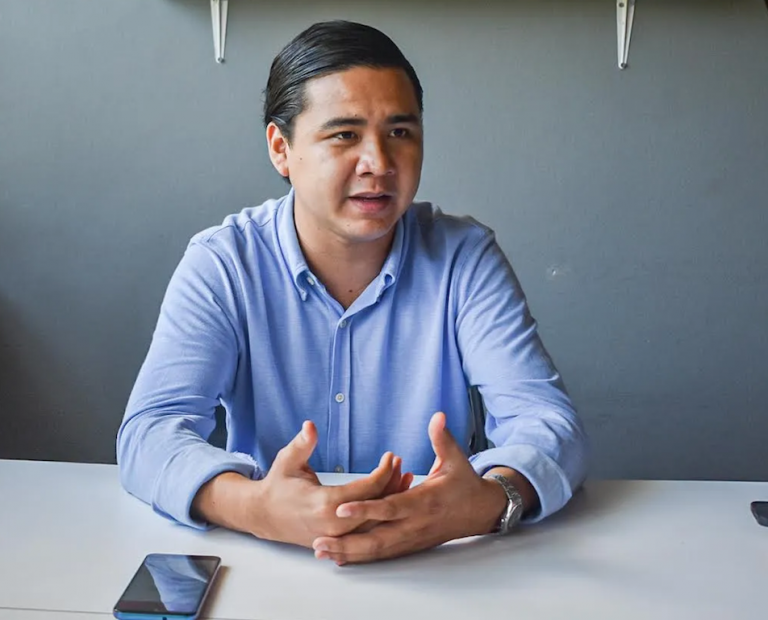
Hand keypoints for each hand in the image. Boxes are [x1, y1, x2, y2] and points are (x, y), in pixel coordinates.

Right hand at [251, 421, 409, 547]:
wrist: (264, 515)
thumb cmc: (278, 484)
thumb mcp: (288, 460)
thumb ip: (303, 444)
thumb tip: (310, 426)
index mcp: (323, 504)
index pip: (365, 490)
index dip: (383, 472)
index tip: (392, 456)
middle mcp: (333, 525)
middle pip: (375, 508)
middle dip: (393, 485)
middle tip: (402, 466)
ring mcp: (336, 537)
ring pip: (374, 523)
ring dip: (392, 501)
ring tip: (405, 480)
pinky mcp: (338, 542)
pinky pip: (366, 531)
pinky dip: (381, 515)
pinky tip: (391, 501)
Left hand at [312, 412, 508, 564]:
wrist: (480, 512)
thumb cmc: (464, 482)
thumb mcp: (456, 459)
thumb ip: (442, 438)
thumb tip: (438, 415)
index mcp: (424, 502)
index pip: (391, 507)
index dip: (366, 509)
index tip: (341, 508)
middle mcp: (415, 524)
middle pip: (378, 538)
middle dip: (347, 542)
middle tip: (318, 543)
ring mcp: (412, 538)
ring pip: (377, 551)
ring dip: (349, 553)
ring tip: (321, 552)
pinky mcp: (410, 545)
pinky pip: (383, 554)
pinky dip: (361, 557)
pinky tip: (340, 558)